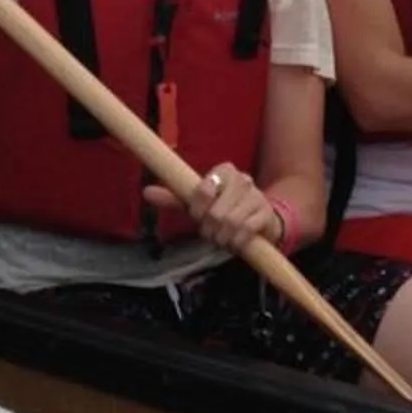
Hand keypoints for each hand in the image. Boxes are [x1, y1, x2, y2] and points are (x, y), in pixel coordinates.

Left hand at [144, 162, 280, 252]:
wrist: (259, 218)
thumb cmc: (222, 208)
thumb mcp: (198, 203)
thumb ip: (173, 197)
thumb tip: (146, 192)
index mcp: (224, 170)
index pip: (203, 189)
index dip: (197, 208)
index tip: (197, 216)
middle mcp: (242, 179)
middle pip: (216, 211)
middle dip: (209, 228)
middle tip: (209, 232)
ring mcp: (256, 195)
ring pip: (231, 222)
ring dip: (222, 237)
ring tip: (220, 238)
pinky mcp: (265, 213)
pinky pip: (246, 231)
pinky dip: (236, 241)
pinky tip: (234, 242)